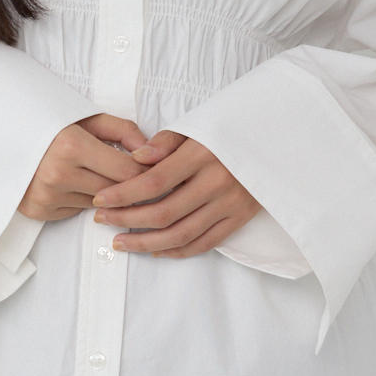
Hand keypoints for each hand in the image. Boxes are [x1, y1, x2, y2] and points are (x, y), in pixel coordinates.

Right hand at [17, 114, 149, 221]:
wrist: (1, 135)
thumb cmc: (49, 123)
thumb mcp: (87, 118)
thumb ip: (124, 131)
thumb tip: (151, 153)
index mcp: (71, 146)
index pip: (127, 171)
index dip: (146, 171)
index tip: (153, 168)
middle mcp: (58, 174)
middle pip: (116, 192)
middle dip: (130, 185)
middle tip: (135, 175)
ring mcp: (46, 196)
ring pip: (99, 204)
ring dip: (105, 193)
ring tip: (98, 173)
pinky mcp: (38, 210)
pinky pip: (77, 211)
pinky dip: (82, 199)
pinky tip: (75, 182)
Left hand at [91, 130, 260, 257]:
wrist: (275, 138)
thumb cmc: (229, 128)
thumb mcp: (198, 124)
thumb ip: (165, 142)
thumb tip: (135, 159)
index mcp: (203, 153)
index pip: (154, 182)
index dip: (123, 194)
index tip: (100, 199)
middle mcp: (218, 182)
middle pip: (163, 212)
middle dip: (127, 220)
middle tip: (103, 220)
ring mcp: (231, 203)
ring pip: (181, 234)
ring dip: (146, 243)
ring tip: (121, 242)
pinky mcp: (241, 218)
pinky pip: (205, 243)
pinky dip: (177, 251)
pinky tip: (155, 250)